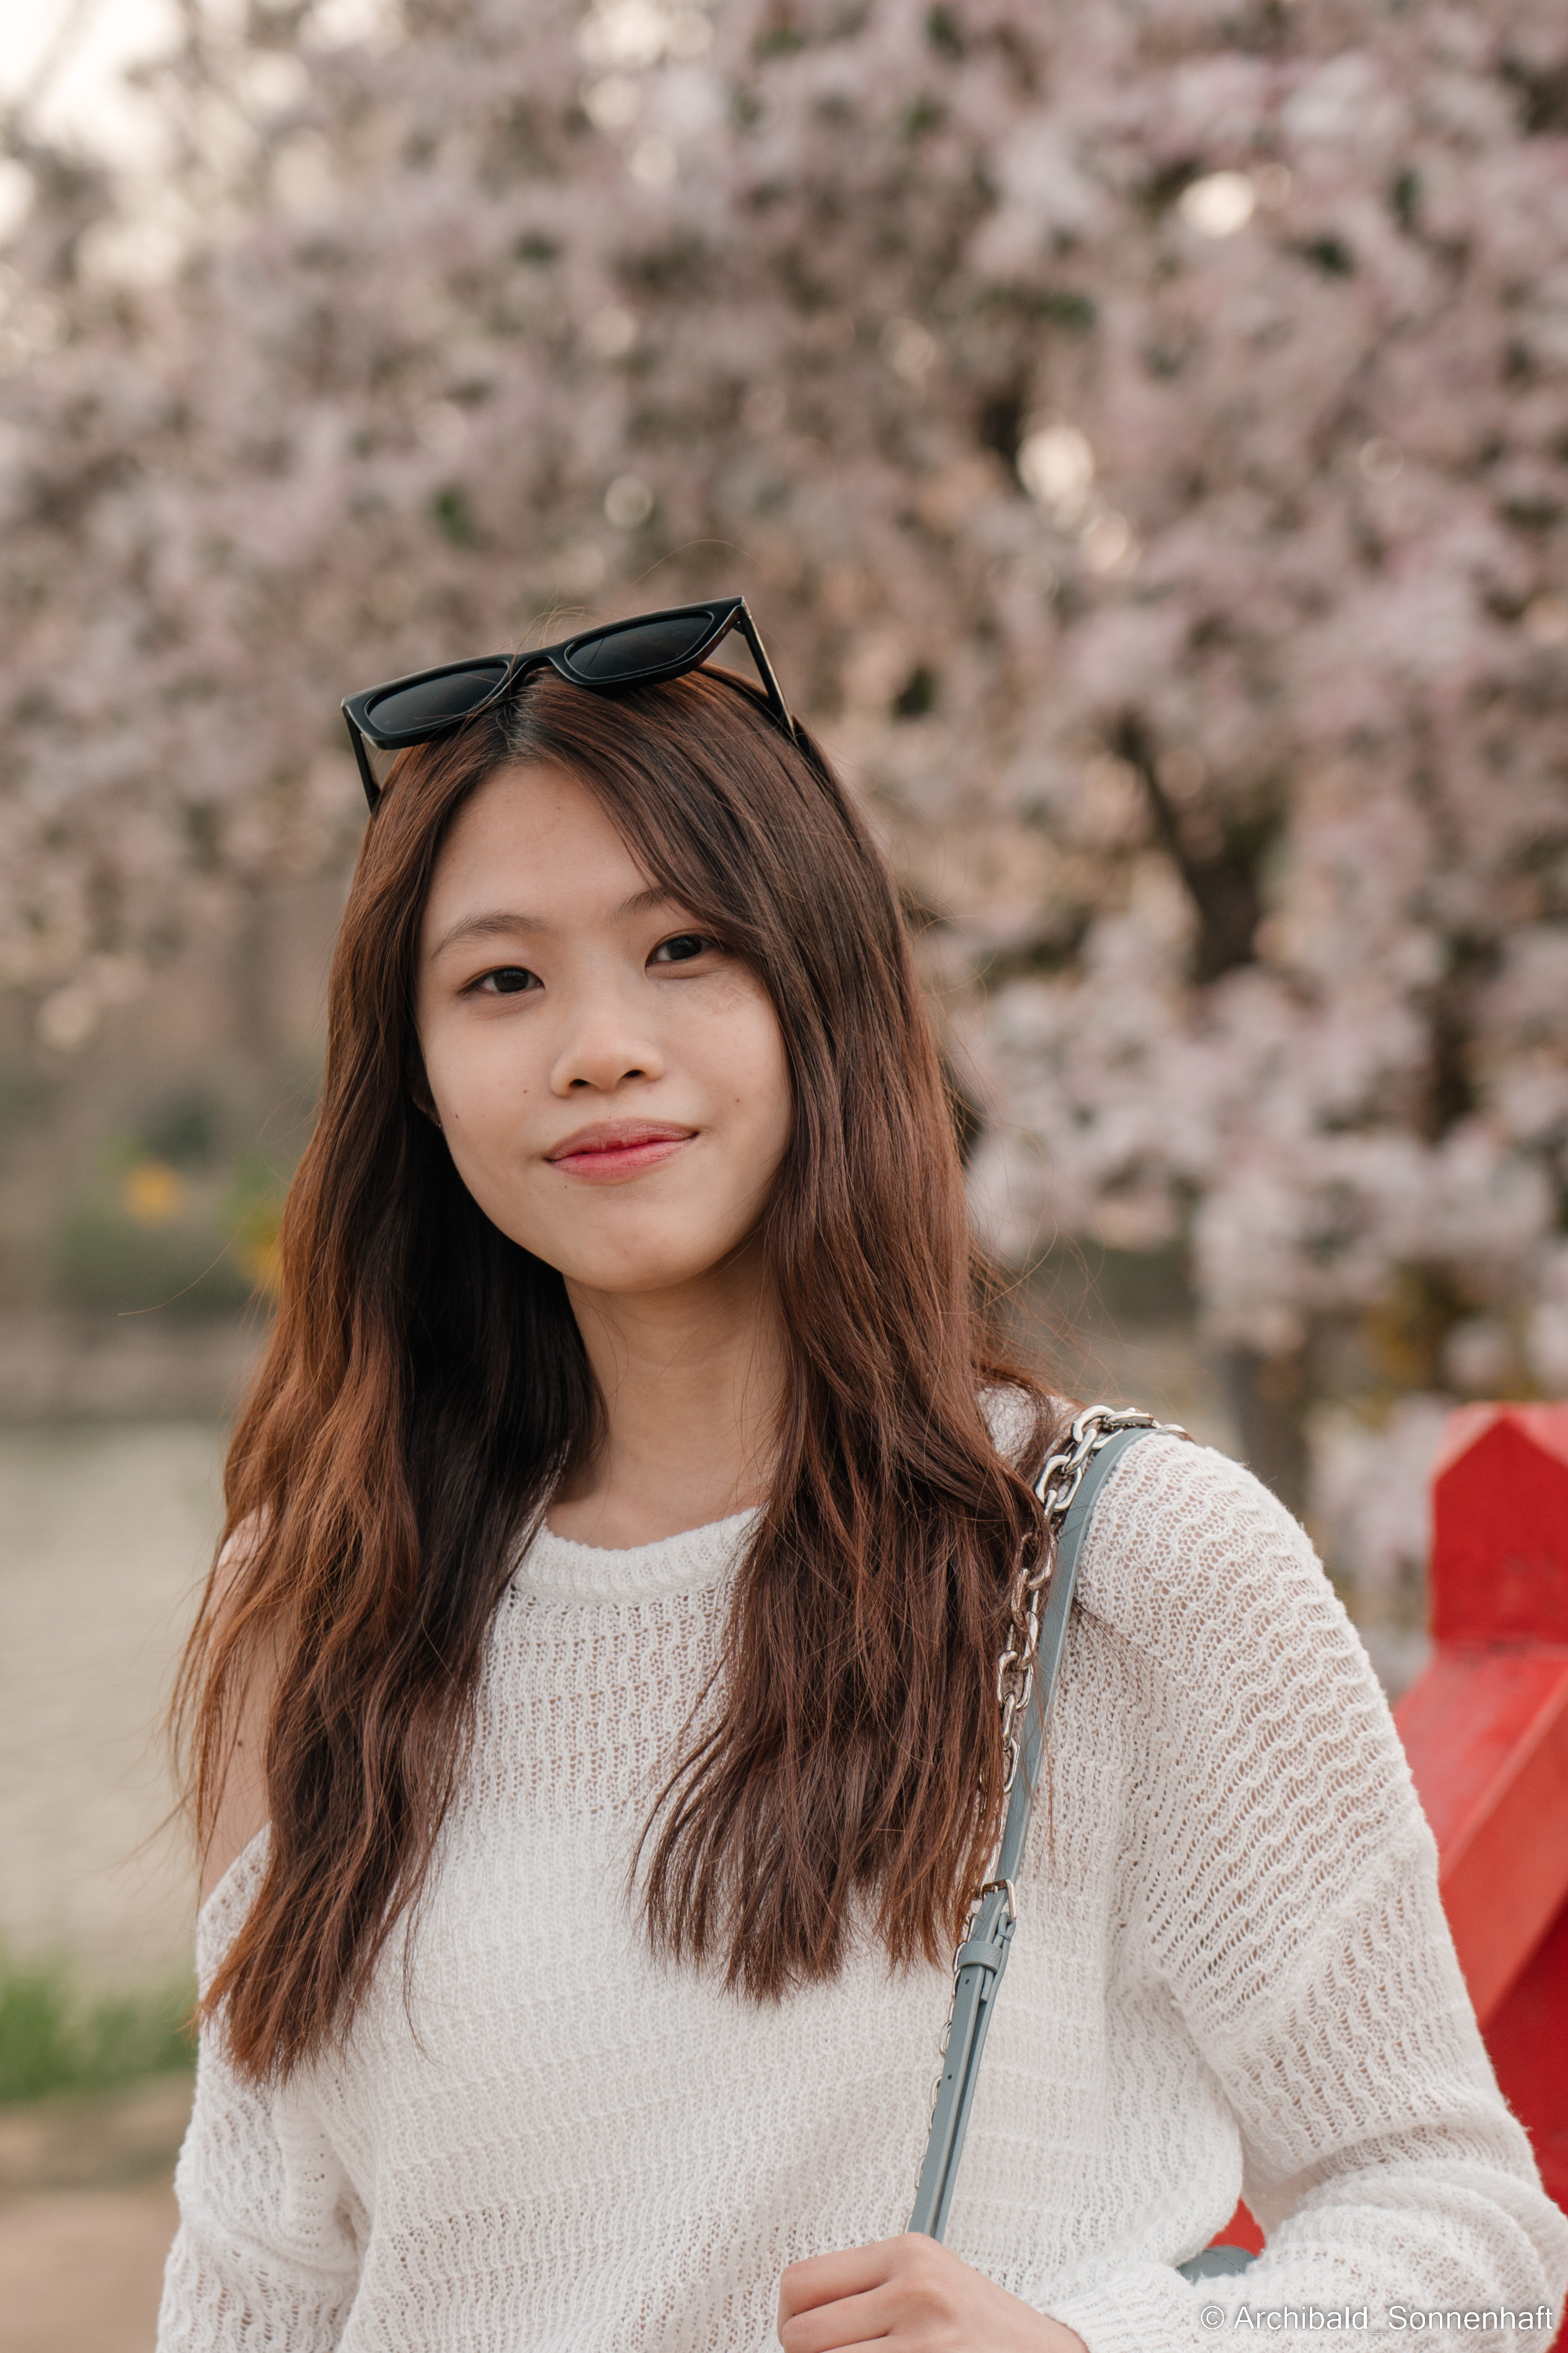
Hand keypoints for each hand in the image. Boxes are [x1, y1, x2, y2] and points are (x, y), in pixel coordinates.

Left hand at [777, 2232, 1088, 2351]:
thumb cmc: (988, 2329)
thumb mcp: (929, 2283)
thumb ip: (871, 2288)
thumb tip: (797, 2318)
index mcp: (908, 2253)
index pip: (801, 2283)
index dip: (790, 2321)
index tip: (803, 2337)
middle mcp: (915, 2289)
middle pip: (801, 2335)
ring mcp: (926, 2339)